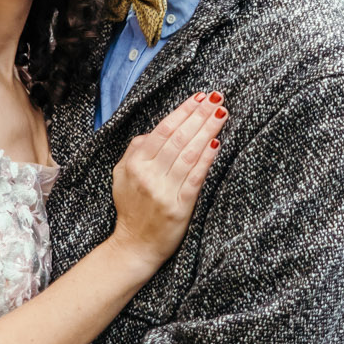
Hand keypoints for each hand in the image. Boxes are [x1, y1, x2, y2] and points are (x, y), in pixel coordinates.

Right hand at [108, 92, 224, 265]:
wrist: (134, 245)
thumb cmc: (131, 207)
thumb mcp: (121, 175)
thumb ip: (135, 150)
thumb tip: (153, 132)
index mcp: (135, 163)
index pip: (163, 130)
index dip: (183, 111)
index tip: (200, 97)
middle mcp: (148, 175)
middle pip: (179, 138)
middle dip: (200, 115)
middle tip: (217, 98)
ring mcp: (163, 191)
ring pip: (189, 154)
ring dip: (207, 131)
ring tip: (221, 114)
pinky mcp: (179, 207)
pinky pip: (195, 178)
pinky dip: (206, 160)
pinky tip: (216, 145)